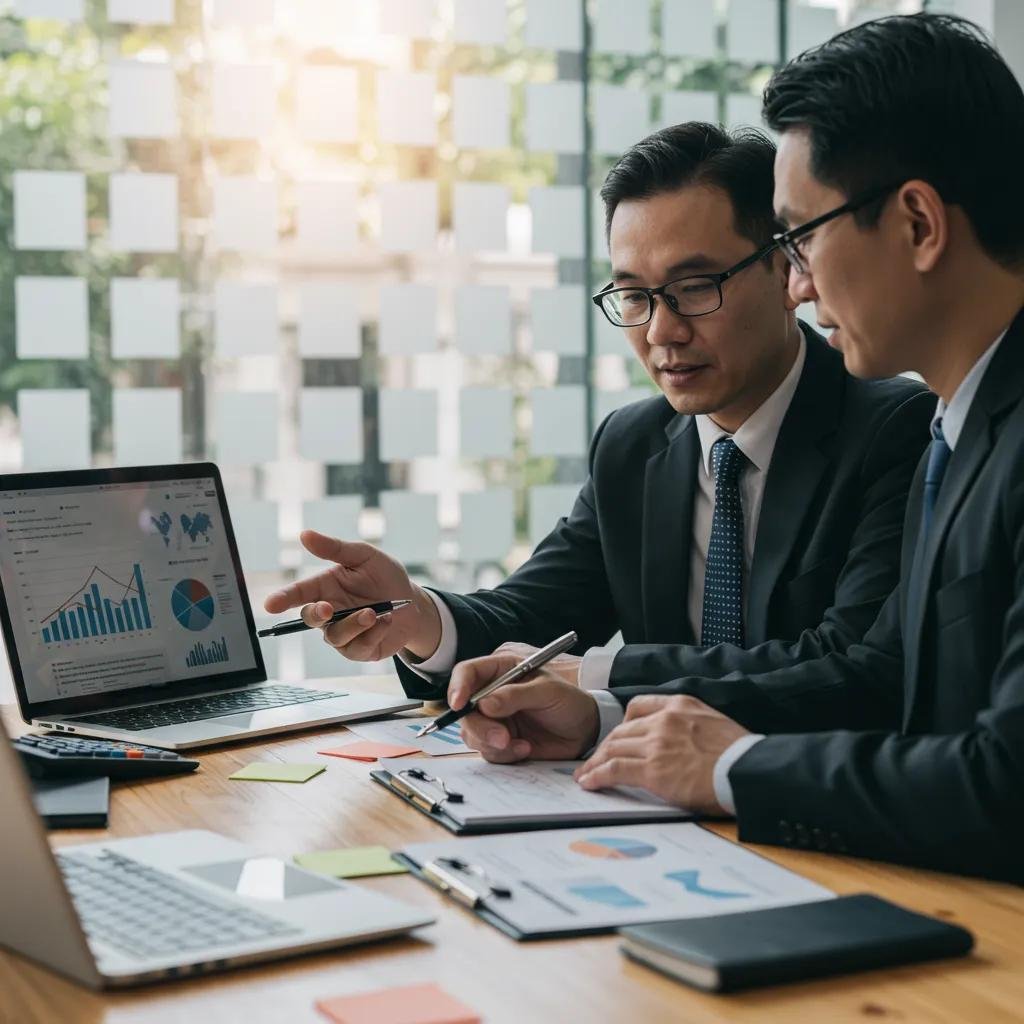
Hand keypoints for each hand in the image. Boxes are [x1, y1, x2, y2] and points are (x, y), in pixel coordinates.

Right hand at [263, 530, 441, 661]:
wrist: (413, 603)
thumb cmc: (385, 577)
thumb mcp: (364, 556)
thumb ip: (335, 548)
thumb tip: (304, 535)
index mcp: (325, 587)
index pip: (298, 593)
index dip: (283, 599)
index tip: (270, 605)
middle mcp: (330, 612)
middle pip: (311, 618)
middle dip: (317, 614)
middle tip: (328, 608)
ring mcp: (343, 633)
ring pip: (335, 636)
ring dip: (354, 624)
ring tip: (374, 613)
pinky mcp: (359, 650)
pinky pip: (357, 648)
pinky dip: (374, 634)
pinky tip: (387, 621)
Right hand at [449, 651, 599, 762]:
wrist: (585, 730)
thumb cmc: (569, 701)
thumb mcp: (547, 691)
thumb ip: (516, 695)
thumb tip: (484, 704)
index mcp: (501, 671)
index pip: (467, 673)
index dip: (458, 687)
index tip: (458, 705)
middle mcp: (491, 694)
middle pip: (464, 710)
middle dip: (479, 727)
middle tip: (501, 737)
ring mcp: (494, 720)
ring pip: (472, 734)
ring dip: (491, 743)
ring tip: (519, 745)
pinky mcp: (500, 742)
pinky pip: (488, 752)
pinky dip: (504, 754)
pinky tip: (525, 749)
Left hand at [574, 694, 749, 814]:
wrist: (749, 770)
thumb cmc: (740, 754)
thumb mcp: (713, 722)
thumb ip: (690, 726)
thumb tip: (680, 743)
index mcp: (680, 705)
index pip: (638, 706)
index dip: (623, 723)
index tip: (618, 736)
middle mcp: (664, 720)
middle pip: (621, 730)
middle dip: (605, 747)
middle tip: (595, 760)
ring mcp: (657, 743)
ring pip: (613, 749)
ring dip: (595, 763)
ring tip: (586, 775)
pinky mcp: (653, 770)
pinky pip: (614, 769)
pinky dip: (597, 775)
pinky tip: (590, 783)